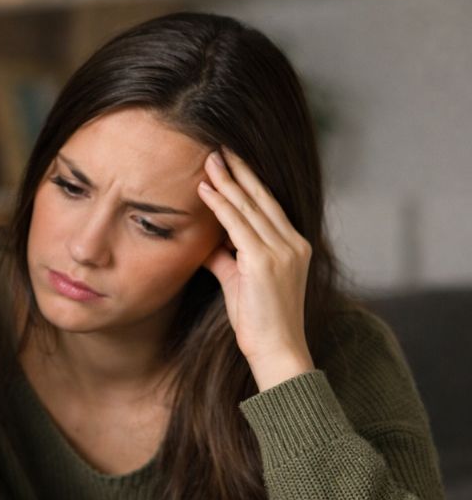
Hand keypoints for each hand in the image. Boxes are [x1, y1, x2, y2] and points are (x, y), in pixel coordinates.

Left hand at [197, 148, 313, 390]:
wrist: (277, 351)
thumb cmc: (259, 321)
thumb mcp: (240, 282)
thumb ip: (226, 258)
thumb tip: (206, 243)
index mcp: (294, 246)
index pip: (268, 205)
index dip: (249, 181)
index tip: (231, 160)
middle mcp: (293, 243)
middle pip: (261, 198)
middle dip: (239, 171)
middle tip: (218, 148)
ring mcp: (282, 251)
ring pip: (249, 207)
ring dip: (226, 181)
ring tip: (208, 160)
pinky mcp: (265, 261)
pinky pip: (237, 225)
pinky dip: (220, 205)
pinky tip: (205, 189)